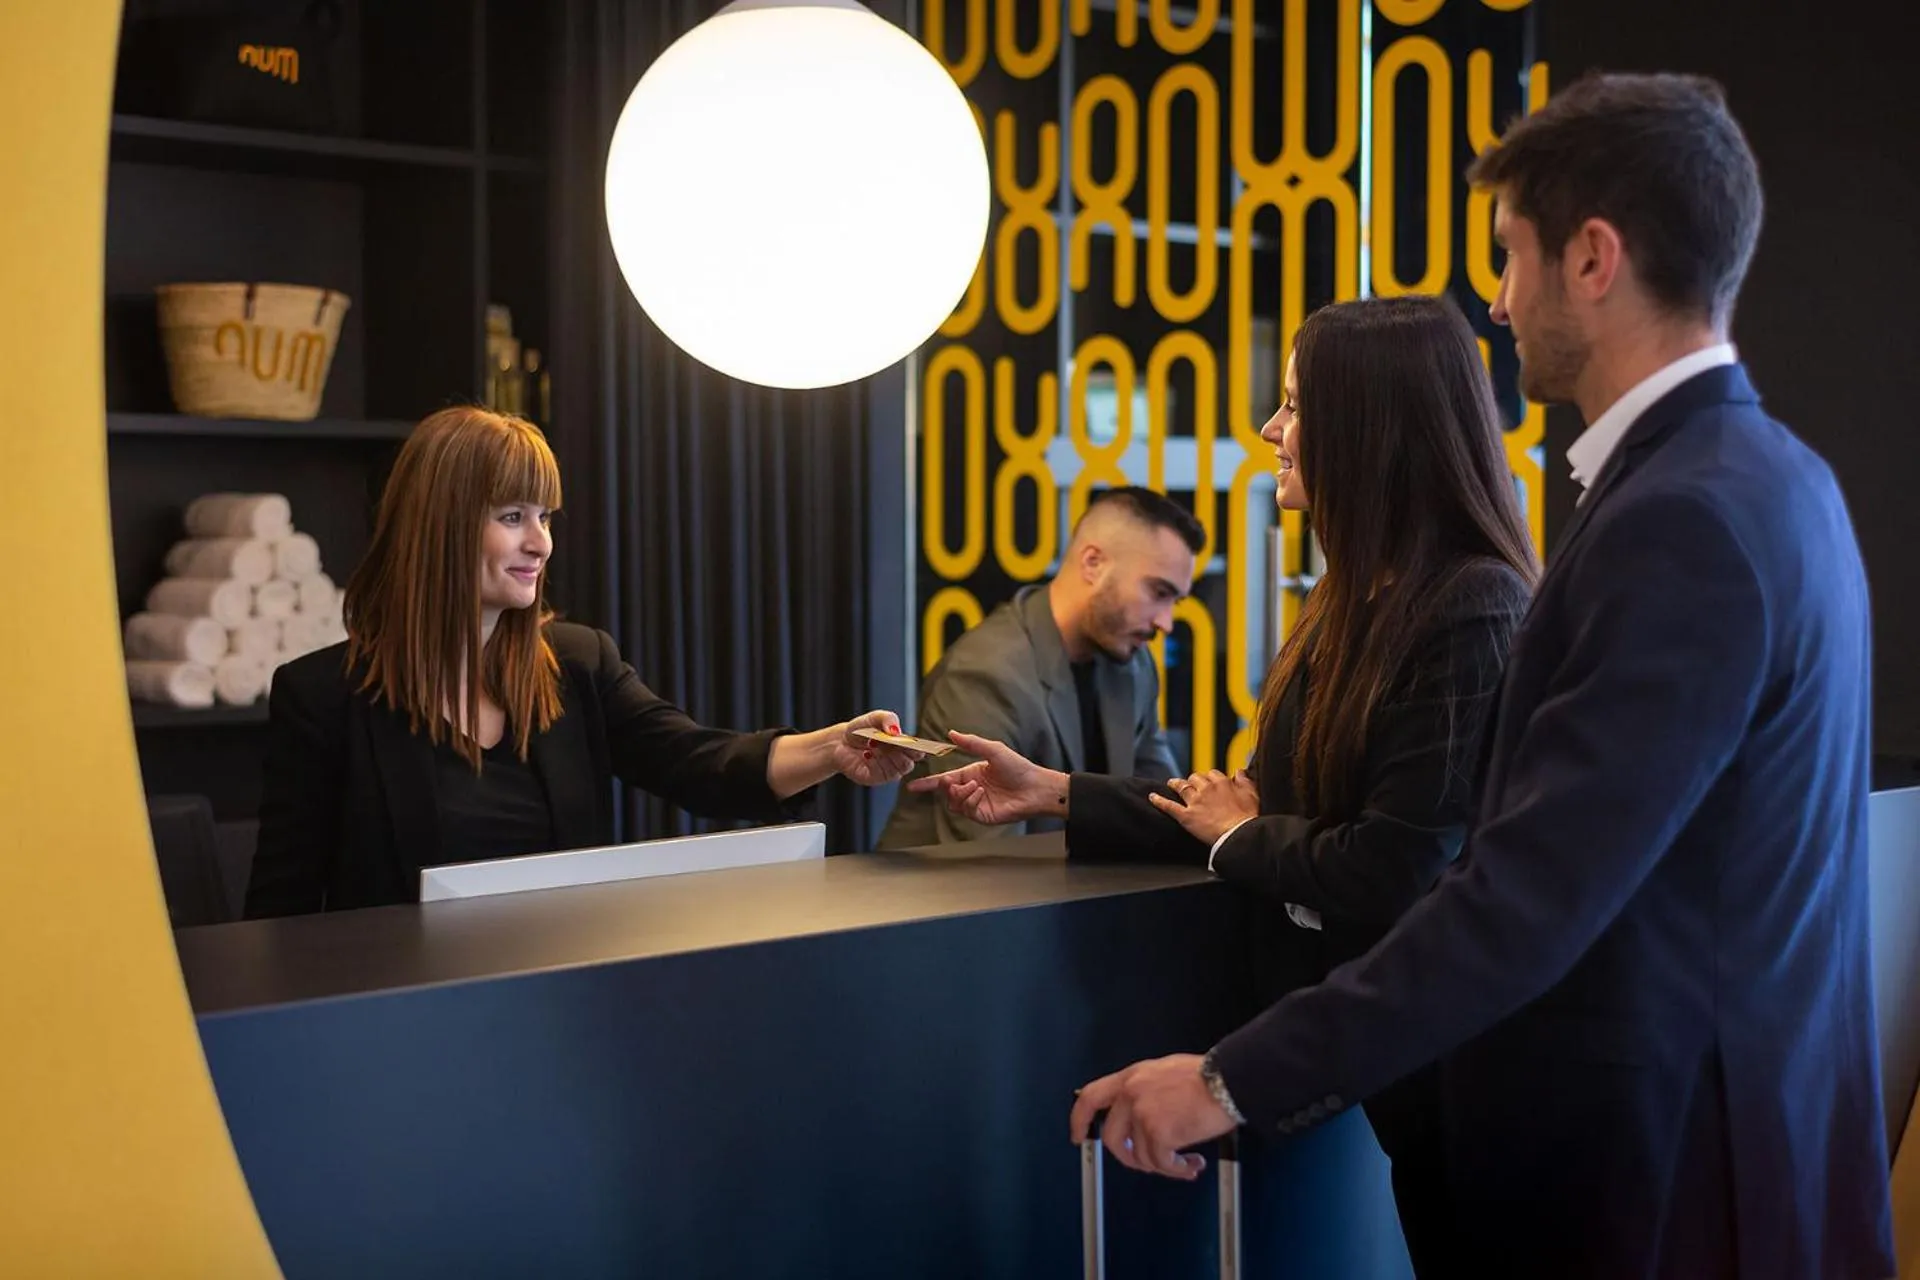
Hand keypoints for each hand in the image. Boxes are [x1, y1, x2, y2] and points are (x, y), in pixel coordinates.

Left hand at [831, 710, 923, 786]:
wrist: (840, 741)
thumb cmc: (861, 729)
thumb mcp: (875, 717)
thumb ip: (888, 719)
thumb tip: (896, 731)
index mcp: (902, 746)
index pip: (918, 750)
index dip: (918, 747)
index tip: (912, 742)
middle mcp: (898, 759)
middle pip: (911, 761)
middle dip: (904, 751)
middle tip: (891, 740)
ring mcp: (887, 770)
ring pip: (900, 768)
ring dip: (889, 755)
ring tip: (875, 743)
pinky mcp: (875, 778)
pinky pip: (883, 773)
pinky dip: (877, 761)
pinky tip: (867, 753)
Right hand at [904, 730, 1068, 825]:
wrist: (1035, 787)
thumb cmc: (1018, 768)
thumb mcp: (993, 750)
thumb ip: (971, 743)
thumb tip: (952, 733)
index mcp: (971, 774)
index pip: (944, 780)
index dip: (927, 783)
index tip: (912, 786)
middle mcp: (972, 789)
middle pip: (946, 792)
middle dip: (945, 786)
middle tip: (951, 781)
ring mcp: (977, 804)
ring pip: (953, 803)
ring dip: (959, 793)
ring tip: (975, 787)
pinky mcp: (983, 816)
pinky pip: (966, 810)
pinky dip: (970, 800)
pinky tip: (981, 793)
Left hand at [1068, 1054, 1231, 1180]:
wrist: (1226, 1082)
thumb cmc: (1205, 1078)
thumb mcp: (1163, 1072)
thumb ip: (1144, 1090)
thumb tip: (1138, 1115)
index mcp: (1131, 1077)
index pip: (1091, 1097)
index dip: (1079, 1119)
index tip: (1077, 1134)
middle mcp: (1131, 1094)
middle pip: (1113, 1139)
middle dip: (1130, 1158)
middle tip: (1147, 1162)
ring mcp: (1142, 1114)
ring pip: (1141, 1156)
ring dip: (1164, 1166)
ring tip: (1184, 1162)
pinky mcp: (1158, 1133)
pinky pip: (1162, 1164)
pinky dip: (1178, 1170)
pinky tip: (1191, 1164)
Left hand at [1148, 770, 1259, 845]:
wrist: (1238, 835)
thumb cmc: (1247, 818)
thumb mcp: (1252, 795)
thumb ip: (1245, 781)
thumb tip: (1239, 771)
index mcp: (1222, 783)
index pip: (1212, 774)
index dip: (1210, 778)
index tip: (1210, 782)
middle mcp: (1206, 789)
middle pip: (1195, 778)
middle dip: (1193, 780)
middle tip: (1191, 784)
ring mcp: (1195, 802)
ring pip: (1181, 787)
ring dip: (1176, 784)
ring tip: (1171, 783)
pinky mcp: (1186, 816)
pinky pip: (1169, 806)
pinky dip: (1159, 801)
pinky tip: (1152, 797)